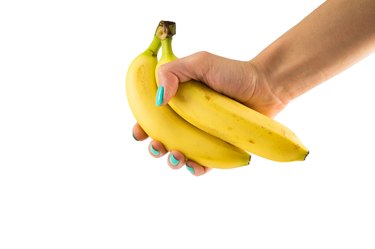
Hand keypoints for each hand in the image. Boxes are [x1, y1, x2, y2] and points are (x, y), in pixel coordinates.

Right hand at [132, 51, 284, 175]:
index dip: (142, 127)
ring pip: (179, 155)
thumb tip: (159, 98)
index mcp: (178, 101)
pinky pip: (203, 164)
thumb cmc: (232, 72)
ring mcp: (202, 136)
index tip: (139, 132)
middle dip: (155, 148)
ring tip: (177, 157)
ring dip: (172, 161)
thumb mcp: (200, 63)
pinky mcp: (218, 149)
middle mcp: (187, 121)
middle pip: (162, 139)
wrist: (265, 86)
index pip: (153, 117)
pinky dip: (195, 169)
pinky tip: (194, 166)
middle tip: (158, 146)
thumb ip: (173, 71)